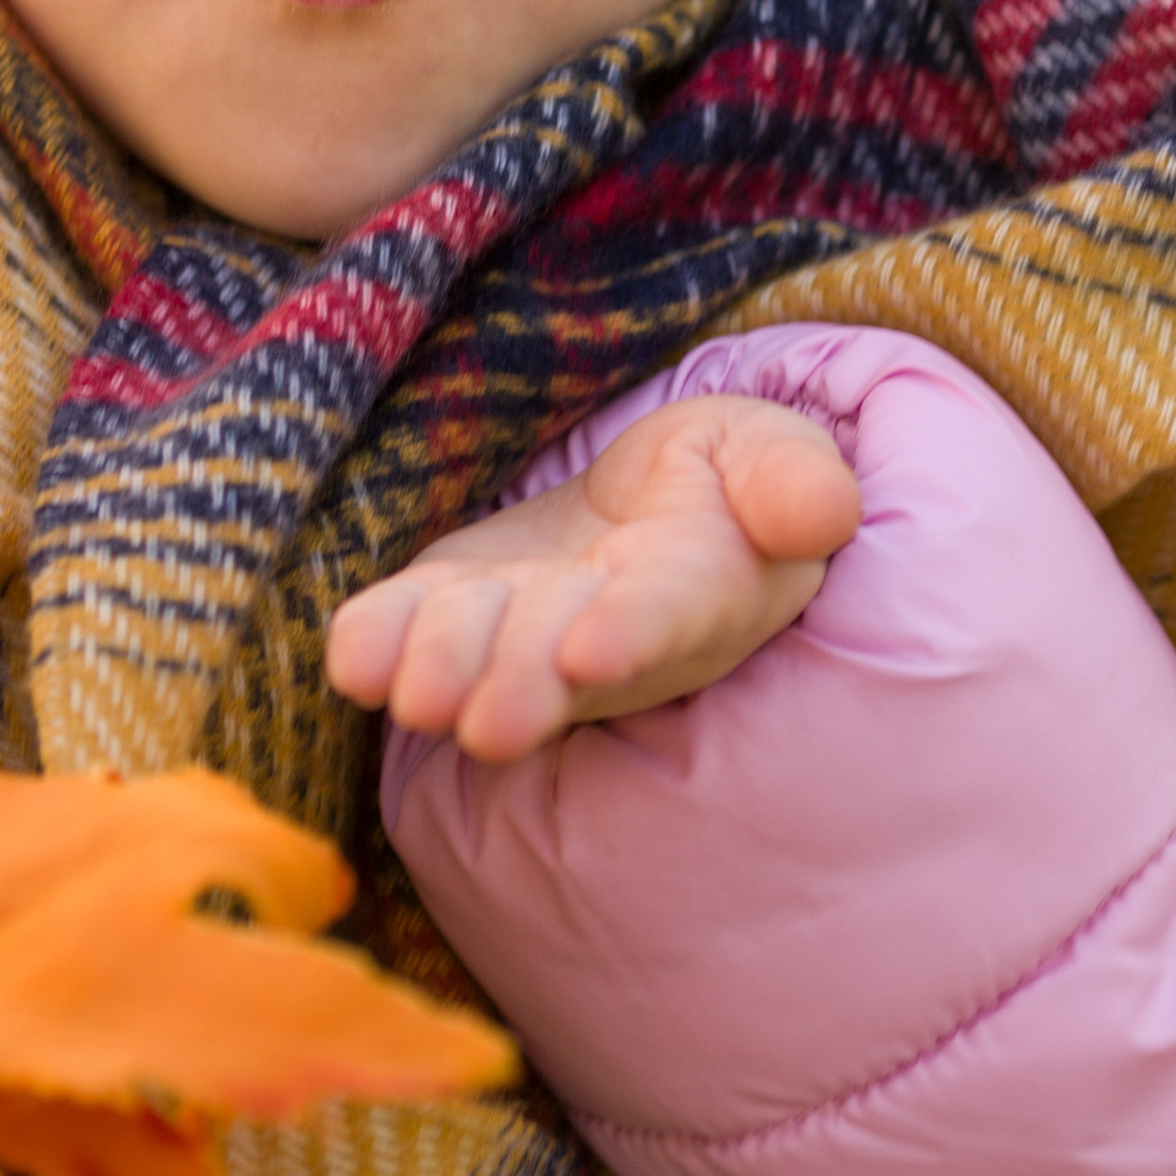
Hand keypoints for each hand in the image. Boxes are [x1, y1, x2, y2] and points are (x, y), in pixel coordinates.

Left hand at [324, 391, 859, 762]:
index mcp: (700, 589)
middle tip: (482, 722)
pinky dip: (378, 643)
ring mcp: (521, 628)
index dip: (633, 634)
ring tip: (412, 695)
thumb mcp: (770, 453)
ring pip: (480, 652)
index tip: (590, 651)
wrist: (656, 503)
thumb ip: (789, 479)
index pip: (670, 613)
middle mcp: (604, 631)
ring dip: (444, 671)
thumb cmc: (729, 480)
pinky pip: (410, 630)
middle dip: (521, 683)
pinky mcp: (454, 606)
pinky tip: (354, 658)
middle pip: (561, 657)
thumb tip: (821, 510)